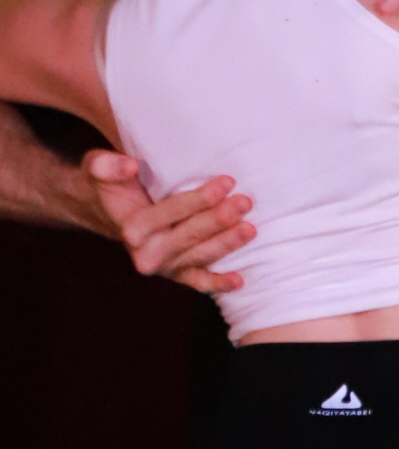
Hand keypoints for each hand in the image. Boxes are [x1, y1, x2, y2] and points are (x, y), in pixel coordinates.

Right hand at [82, 151, 254, 293]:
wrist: (105, 210)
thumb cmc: (108, 183)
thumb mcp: (97, 167)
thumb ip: (107, 166)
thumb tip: (130, 166)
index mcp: (130, 228)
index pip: (170, 212)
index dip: (199, 198)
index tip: (226, 182)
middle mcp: (146, 253)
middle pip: (189, 236)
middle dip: (219, 220)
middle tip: (244, 202)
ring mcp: (163, 266)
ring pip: (200, 257)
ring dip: (226, 245)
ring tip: (251, 228)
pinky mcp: (176, 273)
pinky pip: (198, 282)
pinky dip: (218, 283)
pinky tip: (240, 280)